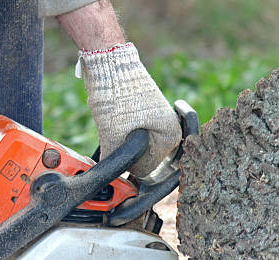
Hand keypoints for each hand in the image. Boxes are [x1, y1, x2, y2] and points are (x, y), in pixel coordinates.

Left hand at [80, 43, 181, 176]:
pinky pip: (130, 132)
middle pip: (141, 158)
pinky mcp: (145, 112)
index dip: (126, 165)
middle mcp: (169, 129)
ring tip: (113, 123)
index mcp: (170, 137)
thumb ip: (113, 162)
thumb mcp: (112, 137)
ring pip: (133, 145)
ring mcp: (158, 120)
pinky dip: (118, 131)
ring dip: (119, 141)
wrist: (109, 62)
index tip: (115, 151)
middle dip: (124, 152)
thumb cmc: (115, 96)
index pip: (145, 169)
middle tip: (113, 134)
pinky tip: (112, 118)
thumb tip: (107, 178)